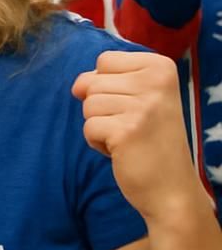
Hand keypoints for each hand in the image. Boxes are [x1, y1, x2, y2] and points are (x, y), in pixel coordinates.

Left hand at [73, 51, 203, 226]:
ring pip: (88, 104)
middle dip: (103, 108)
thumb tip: (76, 86)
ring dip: (100, 126)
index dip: (109, 86)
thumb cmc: (151, 141)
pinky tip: (122, 151)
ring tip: (128, 138)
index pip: (105, 60)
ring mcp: (142, 107)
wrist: (172, 189)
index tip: (136, 106)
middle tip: (133, 126)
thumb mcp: (139, 99)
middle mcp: (156, 82)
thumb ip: (107, 81)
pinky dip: (98, 142)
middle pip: (92, 82)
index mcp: (161, 67)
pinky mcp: (126, 131)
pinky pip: (88, 127)